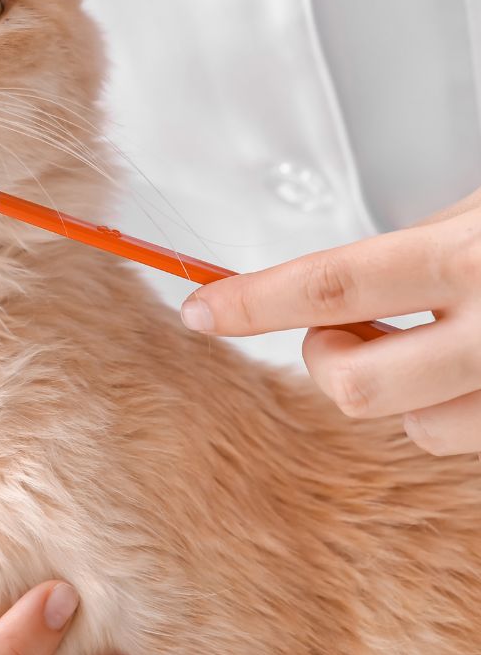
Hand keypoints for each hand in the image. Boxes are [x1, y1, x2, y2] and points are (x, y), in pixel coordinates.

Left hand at [179, 186, 480, 456]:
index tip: (201, 309)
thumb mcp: (475, 215)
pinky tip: (472, 370)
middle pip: (352, 382)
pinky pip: (468, 439)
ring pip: (418, 429)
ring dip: (403, 392)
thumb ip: (405, 251)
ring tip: (436, 346)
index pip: (328, 287)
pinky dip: (455, 409)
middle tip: (345, 329)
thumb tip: (333, 290)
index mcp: (464, 259)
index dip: (251, 303)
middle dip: (324, 358)